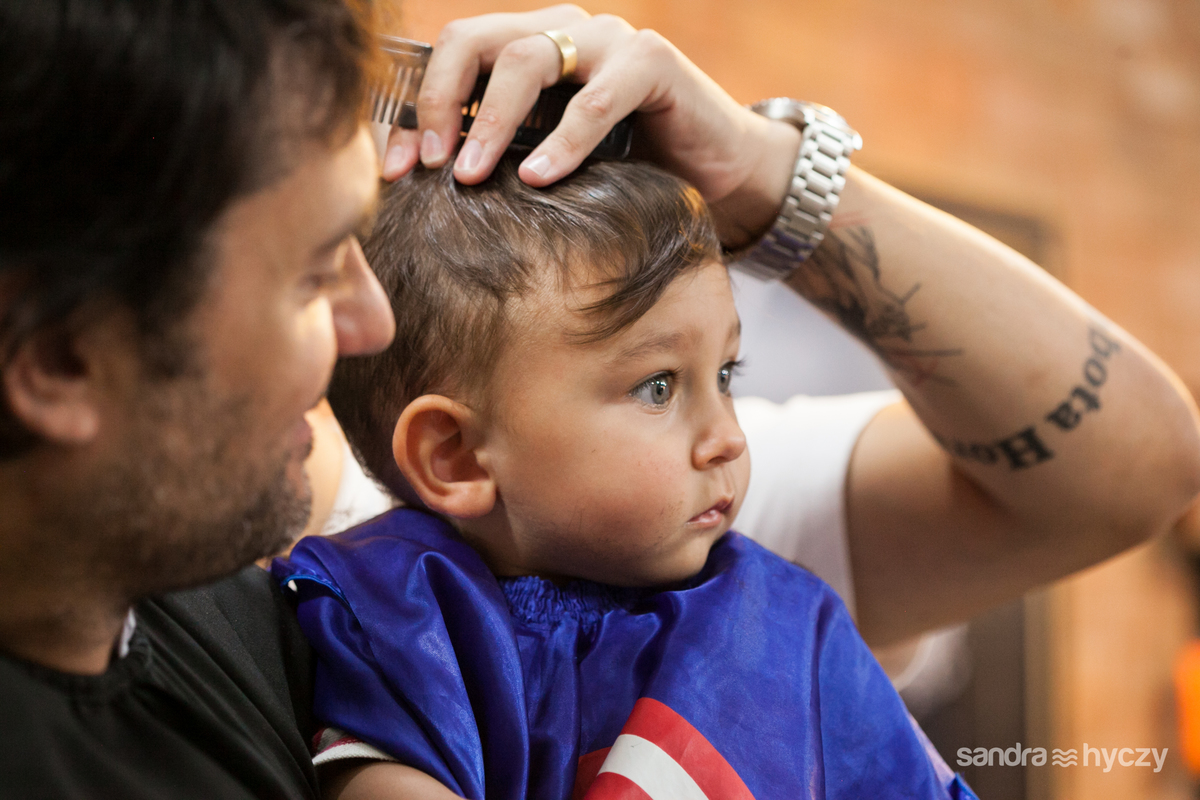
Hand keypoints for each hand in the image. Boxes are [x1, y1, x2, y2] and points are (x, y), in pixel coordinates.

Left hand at [380, 5, 801, 248]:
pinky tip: (543, 180)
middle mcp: (562, 31)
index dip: (418, 109)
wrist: (721, 175)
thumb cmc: (628, 173)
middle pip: (475, 42)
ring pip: (528, 59)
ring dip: (492, 120)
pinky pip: (597, 98)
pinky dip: (566, 140)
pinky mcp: (652, 62)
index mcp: (527, 48)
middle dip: (443, 104)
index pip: (452, 58)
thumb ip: (501, 160)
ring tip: (473, 176)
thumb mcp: (550, 165)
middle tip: (431, 167)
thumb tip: (423, 192)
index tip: (399, 171)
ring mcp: (607, 41)